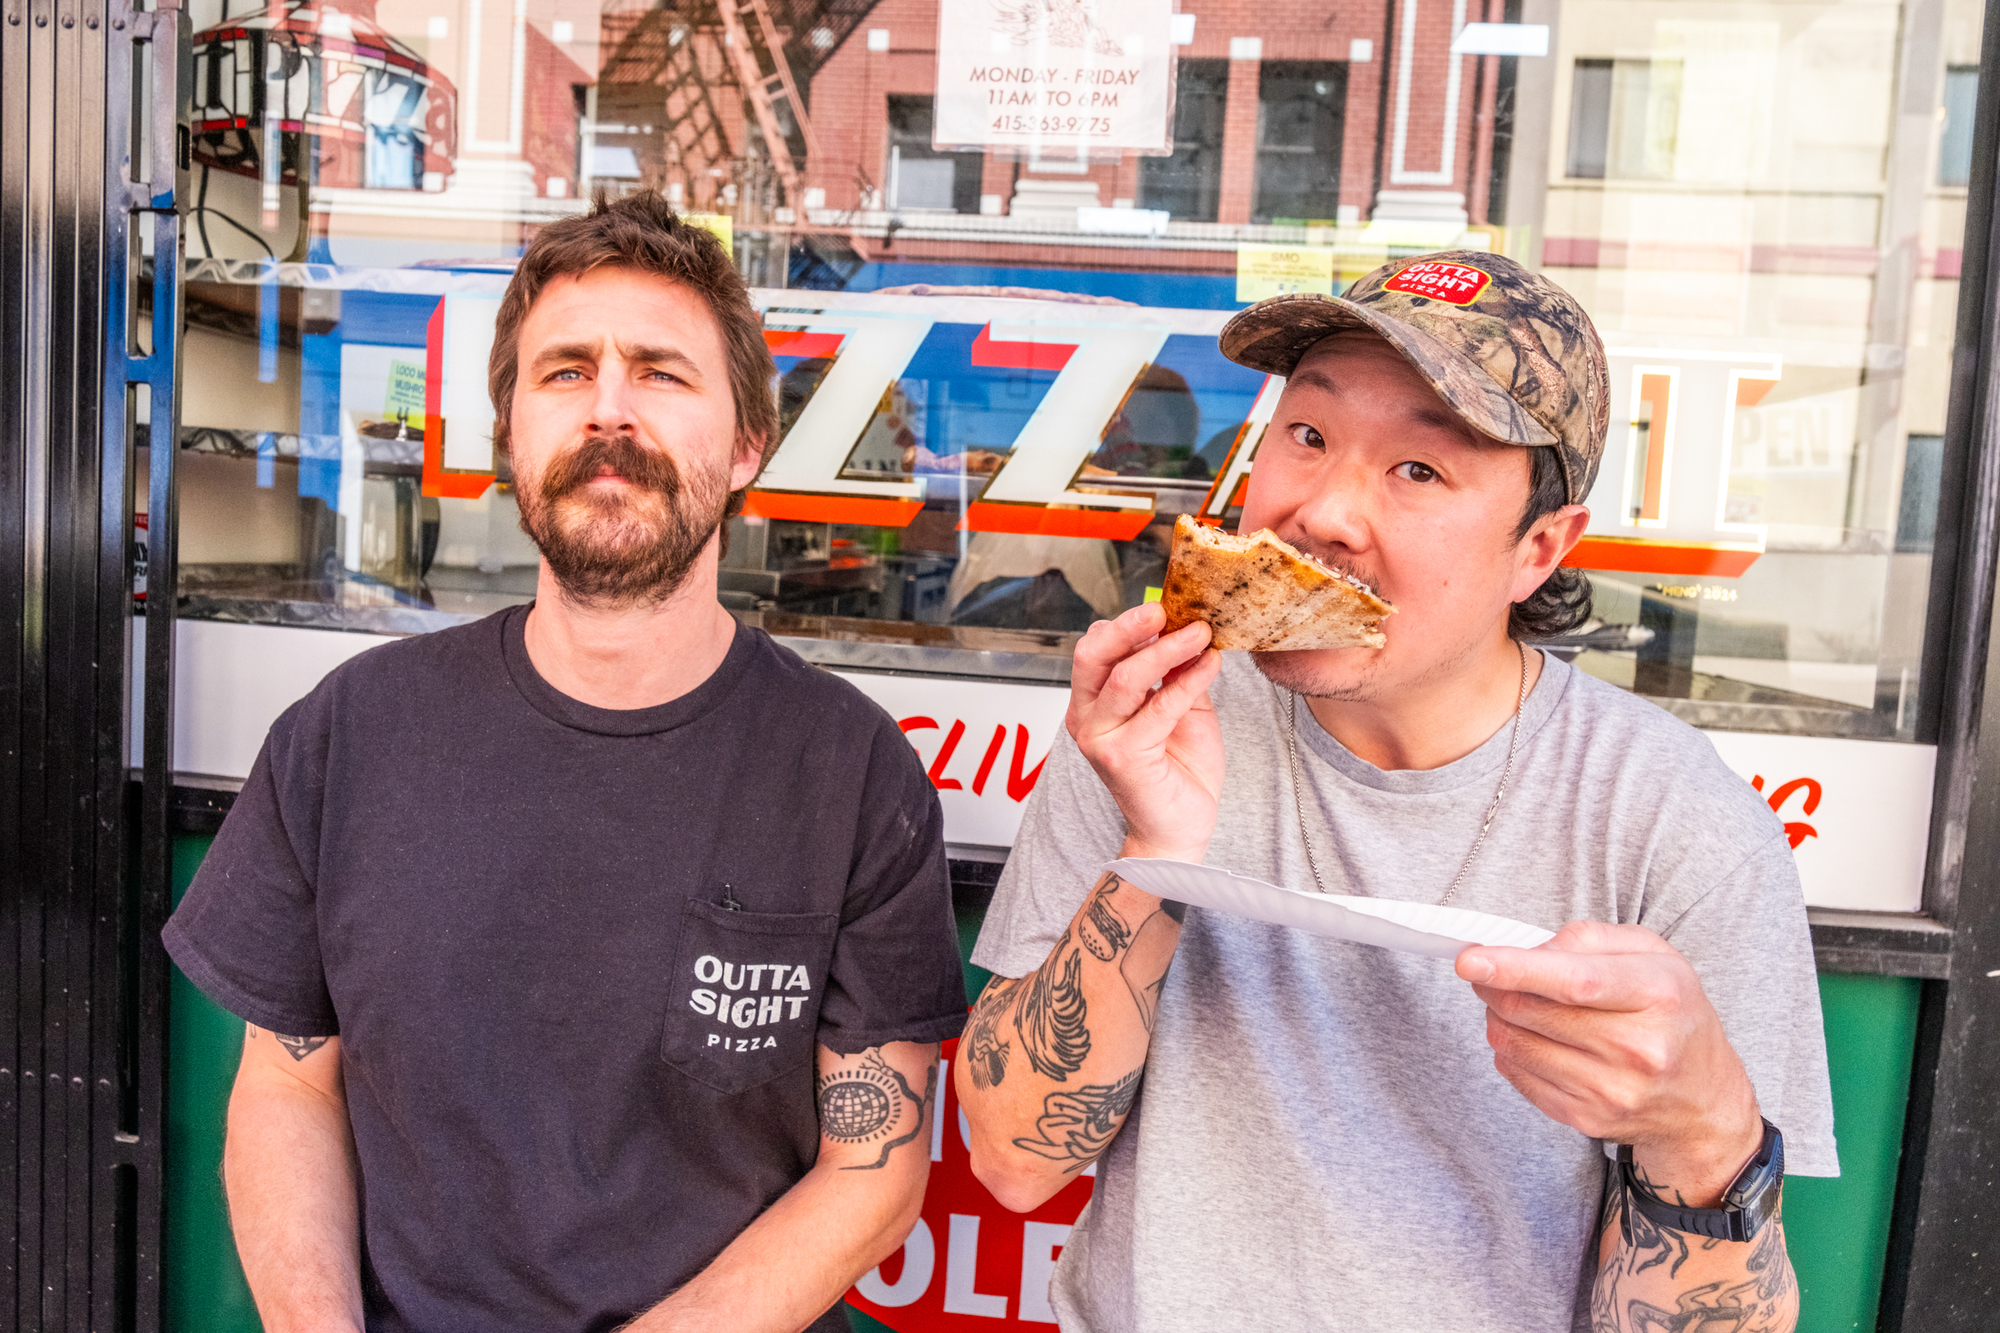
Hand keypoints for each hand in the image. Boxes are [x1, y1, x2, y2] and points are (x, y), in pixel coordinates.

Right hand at [1067, 604, 1223, 862]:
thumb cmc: (1177, 769)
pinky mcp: (1122, 758)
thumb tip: (1187, 627)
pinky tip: (1210, 665)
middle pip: (1093, 655)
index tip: (1165, 607)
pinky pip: (1158, 708)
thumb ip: (1176, 672)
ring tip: (1200, 633)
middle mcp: (1086, 719)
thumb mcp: (1180, 707)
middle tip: (1166, 610)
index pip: (1094, 650)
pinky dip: (1188, 682)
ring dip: (1166, 650)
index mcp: (1092, 703)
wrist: (1179, 827)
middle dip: (1130, 627)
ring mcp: (1100, 740)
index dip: (1125, 624)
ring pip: (1125, 678)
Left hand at [1456, 921, 1764, 1205]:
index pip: (1576, 982)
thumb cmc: (1672, 1013)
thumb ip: (1588, 939)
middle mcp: (1638, 1049)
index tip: (1469, 960)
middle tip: (1487, 971)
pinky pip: (1518, 1076)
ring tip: (1517, 1004)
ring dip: (1499, 1017)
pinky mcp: (1588, 1119)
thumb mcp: (1652, 955)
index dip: (1515, 969)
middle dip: (1494, 985)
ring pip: (1515, 1044)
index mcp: (1658, 995)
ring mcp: (1613, 1091)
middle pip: (1532, 1012)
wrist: (1703, 1100)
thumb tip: (1529, 951)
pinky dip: (1512, 1050)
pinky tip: (1535, 1038)